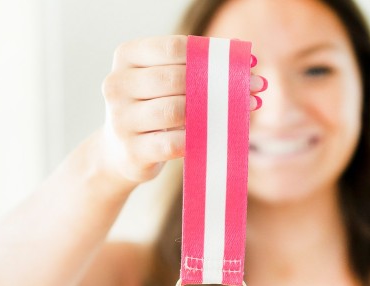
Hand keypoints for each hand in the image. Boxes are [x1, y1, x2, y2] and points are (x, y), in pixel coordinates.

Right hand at [100, 35, 266, 183]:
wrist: (119, 152)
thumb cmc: (150, 110)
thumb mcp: (162, 83)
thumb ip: (192, 69)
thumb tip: (246, 64)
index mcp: (126, 57)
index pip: (173, 48)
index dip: (211, 55)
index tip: (244, 63)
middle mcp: (117, 85)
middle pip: (175, 79)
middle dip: (219, 83)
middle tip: (253, 87)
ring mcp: (121, 120)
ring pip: (175, 111)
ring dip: (213, 112)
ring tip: (241, 111)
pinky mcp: (133, 151)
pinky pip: (174, 143)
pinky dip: (199, 139)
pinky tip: (217, 135)